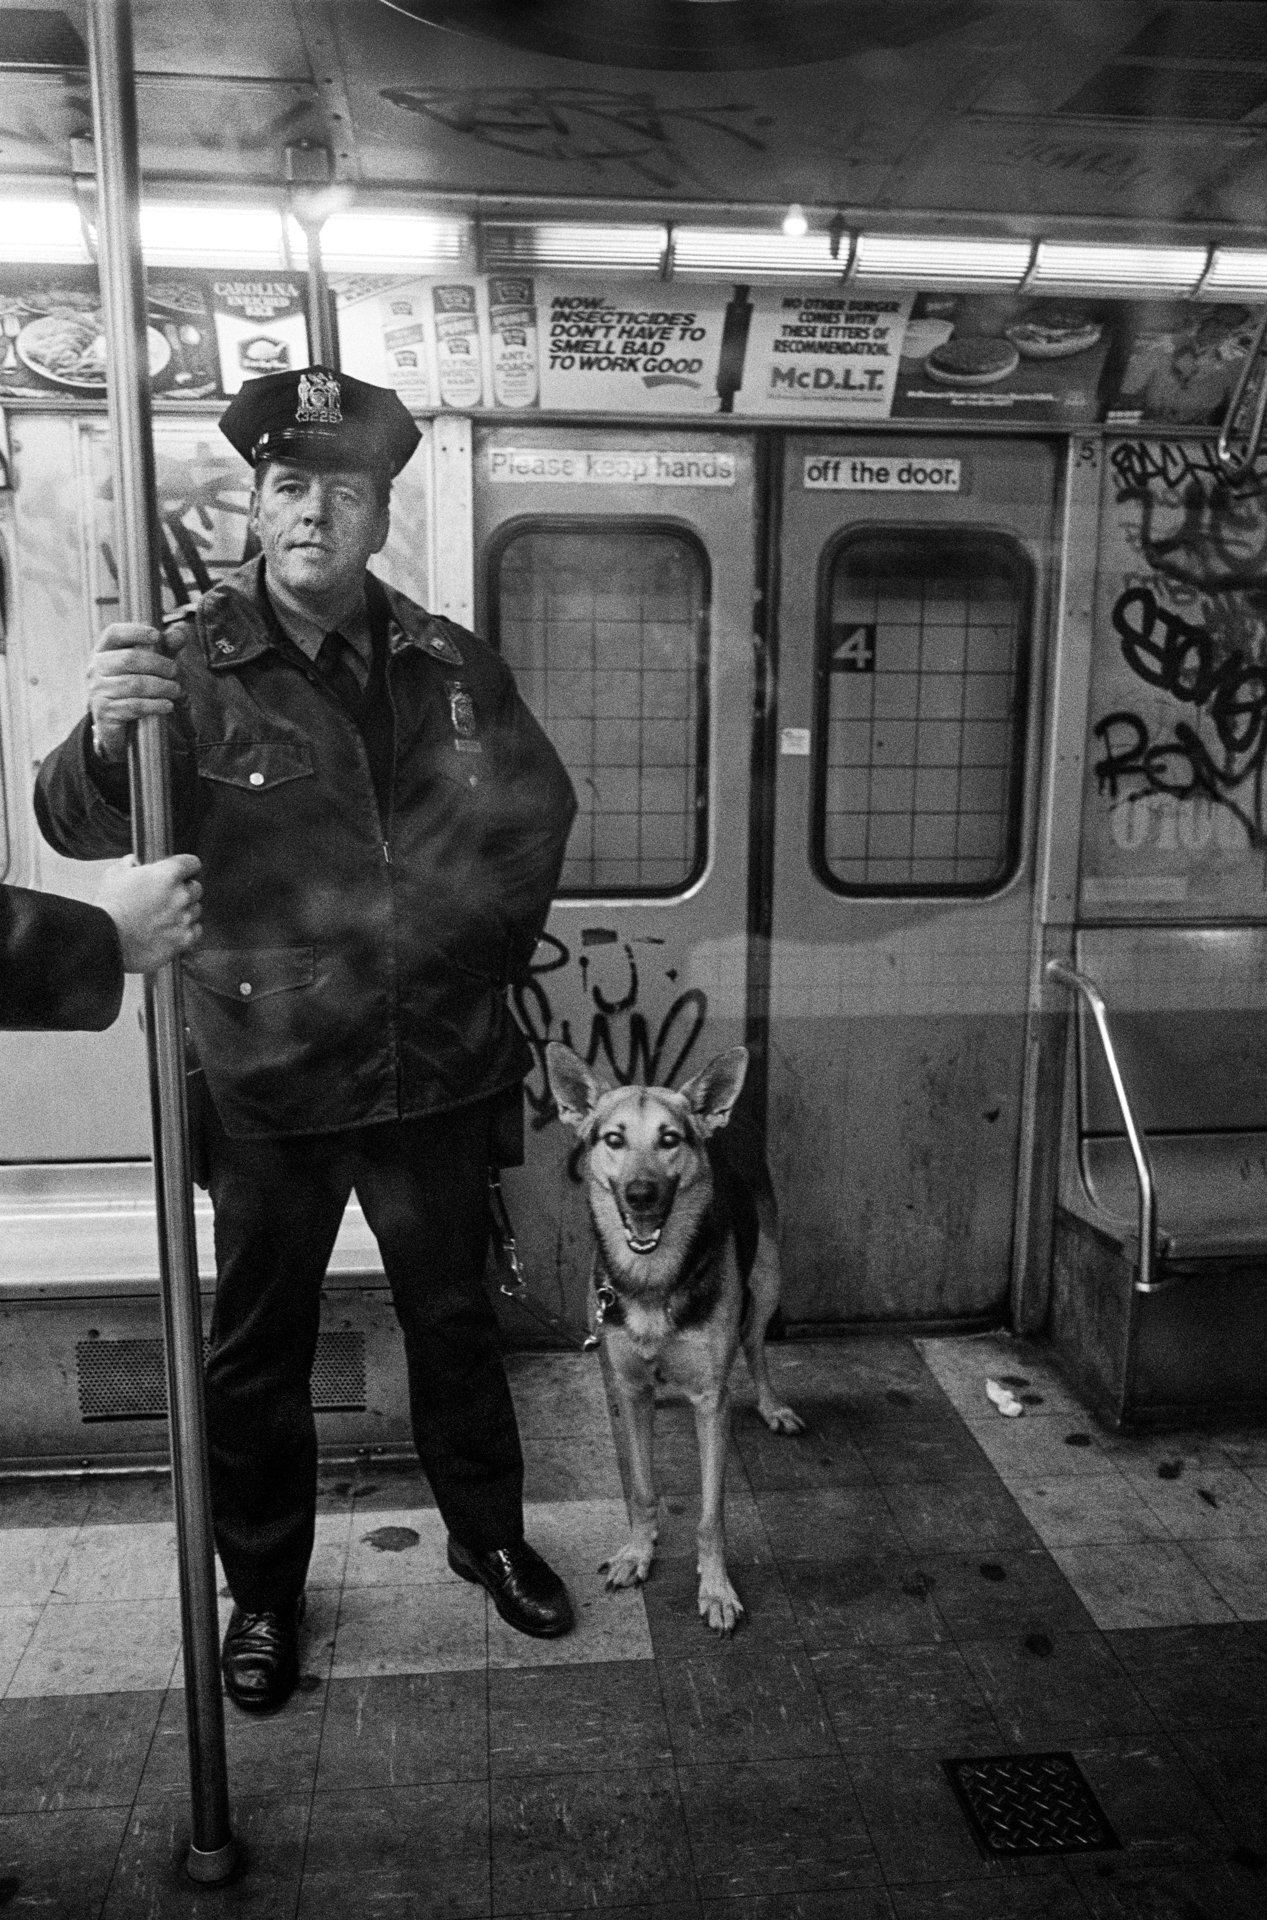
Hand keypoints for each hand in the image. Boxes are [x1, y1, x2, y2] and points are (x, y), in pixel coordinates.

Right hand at [87, 622, 182, 763]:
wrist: (114, 724)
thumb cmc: (133, 688)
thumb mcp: (148, 666)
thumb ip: (164, 648)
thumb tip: (181, 632)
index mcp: (103, 651)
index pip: (114, 633)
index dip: (135, 631)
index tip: (157, 635)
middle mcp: (96, 668)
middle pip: (128, 659)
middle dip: (157, 664)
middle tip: (175, 671)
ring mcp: (97, 690)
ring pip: (133, 684)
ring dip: (160, 687)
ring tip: (176, 690)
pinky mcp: (104, 711)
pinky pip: (133, 706)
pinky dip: (155, 705)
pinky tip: (168, 705)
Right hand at [96, 853, 202, 972]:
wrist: (107, 939)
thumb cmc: (109, 905)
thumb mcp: (115, 874)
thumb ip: (129, 863)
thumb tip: (134, 861)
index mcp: (168, 874)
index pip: (192, 863)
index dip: (186, 867)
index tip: (181, 872)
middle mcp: (181, 895)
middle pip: (196, 888)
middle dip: (184, 890)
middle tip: (167, 897)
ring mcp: (184, 918)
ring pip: (196, 910)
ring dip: (185, 911)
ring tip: (165, 916)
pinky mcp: (184, 939)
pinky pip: (195, 930)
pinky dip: (186, 930)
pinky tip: (171, 930)